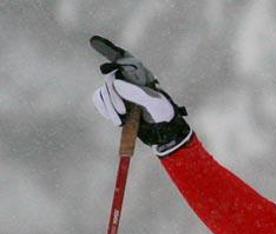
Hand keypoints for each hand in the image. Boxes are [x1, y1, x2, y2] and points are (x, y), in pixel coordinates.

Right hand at [90, 35, 191, 155]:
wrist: (162, 130)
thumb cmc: (162, 113)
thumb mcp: (154, 102)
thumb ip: (137, 92)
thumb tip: (116, 83)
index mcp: (141, 74)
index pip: (124, 59)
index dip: (108, 49)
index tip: (94, 41)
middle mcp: (128, 79)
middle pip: (110, 77)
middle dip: (114, 96)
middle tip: (124, 110)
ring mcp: (119, 89)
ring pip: (104, 91)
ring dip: (111, 106)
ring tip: (123, 118)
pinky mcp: (112, 101)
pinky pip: (99, 99)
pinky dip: (106, 109)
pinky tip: (117, 119)